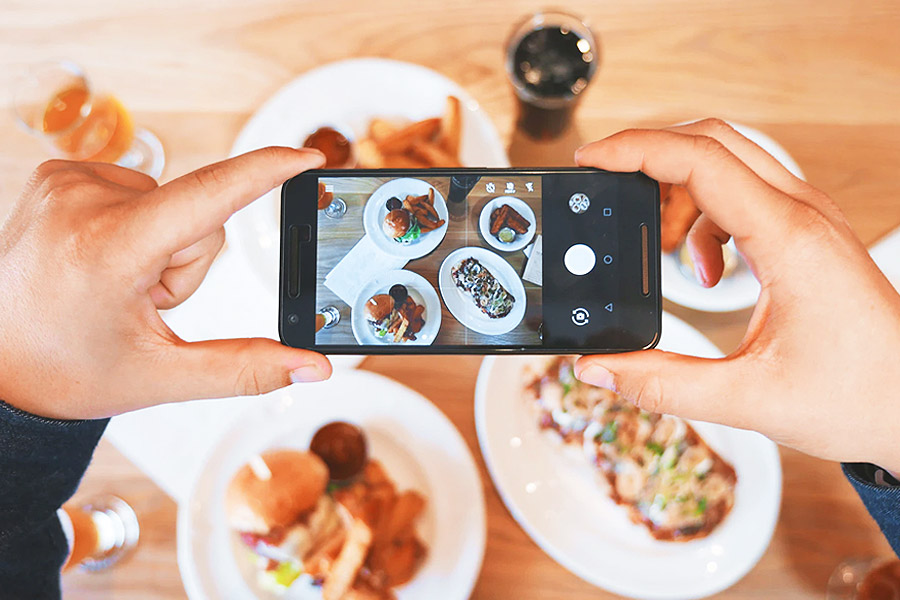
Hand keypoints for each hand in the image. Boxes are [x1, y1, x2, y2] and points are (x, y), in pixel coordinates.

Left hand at [0, 147, 331, 419]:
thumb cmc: (65, 371)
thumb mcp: (161, 376)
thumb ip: (246, 369)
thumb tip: (312, 368)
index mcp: (109, 249)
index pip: (210, 195)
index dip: (267, 172)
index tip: (308, 157)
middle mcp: (82, 200)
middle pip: (198, 215)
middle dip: (188, 261)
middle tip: (142, 301)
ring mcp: (65, 182)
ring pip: (171, 202)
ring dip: (162, 245)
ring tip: (116, 283)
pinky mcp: (58, 174)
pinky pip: (138, 190)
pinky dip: (136, 226)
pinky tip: (102, 260)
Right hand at [574, 119, 899, 471]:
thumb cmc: (861, 398)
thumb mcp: (749, 400)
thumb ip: (662, 384)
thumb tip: (597, 369)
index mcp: (788, 239)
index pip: (700, 160)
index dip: (635, 150)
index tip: (591, 160)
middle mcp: (801, 214)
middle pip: (711, 142)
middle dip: (649, 159)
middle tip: (608, 191)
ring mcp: (807, 219)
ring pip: (727, 163)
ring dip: (678, 193)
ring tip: (660, 249)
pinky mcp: (806, 234)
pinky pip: (742, 195)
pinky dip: (704, 218)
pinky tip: (706, 270)